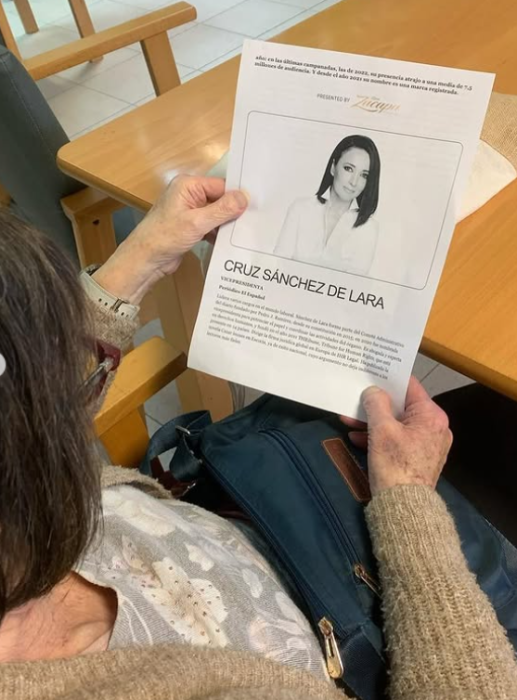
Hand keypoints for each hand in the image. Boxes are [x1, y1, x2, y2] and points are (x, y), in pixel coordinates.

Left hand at [93, 175, 247, 304]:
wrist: (145, 260)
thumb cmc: (166, 237)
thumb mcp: (197, 222)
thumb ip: (222, 210)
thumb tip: (245, 197)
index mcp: (188, 185)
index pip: (221, 186)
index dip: (237, 198)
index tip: (255, 210)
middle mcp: (190, 195)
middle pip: (220, 199)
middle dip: (233, 212)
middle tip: (255, 223)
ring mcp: (190, 211)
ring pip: (217, 214)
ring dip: (227, 225)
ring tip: (246, 235)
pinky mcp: (191, 227)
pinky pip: (211, 226)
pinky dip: (219, 234)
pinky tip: (231, 243)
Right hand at [340, 377, 452, 494]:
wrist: (404, 508)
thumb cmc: (395, 465)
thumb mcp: (381, 430)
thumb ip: (376, 404)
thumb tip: (373, 391)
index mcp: (431, 416)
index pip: (409, 386)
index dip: (388, 379)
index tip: (369, 374)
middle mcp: (435, 427)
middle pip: (402, 406)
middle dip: (375, 404)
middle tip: (354, 399)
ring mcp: (428, 444)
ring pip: (397, 424)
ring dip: (374, 422)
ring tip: (349, 420)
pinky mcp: (418, 458)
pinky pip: (398, 439)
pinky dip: (380, 437)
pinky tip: (358, 439)